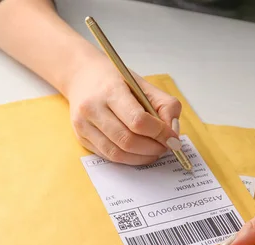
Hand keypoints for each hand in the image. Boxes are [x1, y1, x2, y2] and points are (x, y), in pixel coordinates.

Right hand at [66, 57, 181, 164]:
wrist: (82, 76)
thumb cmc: (115, 80)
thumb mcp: (143, 84)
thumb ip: (165, 105)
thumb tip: (173, 133)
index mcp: (110, 90)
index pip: (138, 121)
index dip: (159, 133)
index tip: (173, 139)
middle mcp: (92, 108)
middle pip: (128, 141)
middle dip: (152, 148)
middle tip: (165, 147)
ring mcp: (83, 125)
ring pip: (117, 153)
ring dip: (142, 158)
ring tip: (154, 151)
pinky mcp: (81, 138)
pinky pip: (108, 156)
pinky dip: (128, 158)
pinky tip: (138, 152)